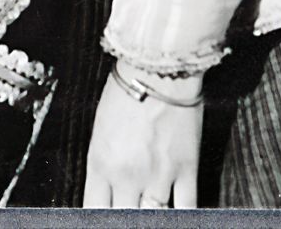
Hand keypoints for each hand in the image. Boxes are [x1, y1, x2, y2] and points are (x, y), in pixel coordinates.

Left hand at [83, 63, 202, 208]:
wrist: (156, 68)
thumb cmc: (125, 90)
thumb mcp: (101, 128)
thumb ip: (104, 163)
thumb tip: (110, 190)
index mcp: (101, 164)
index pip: (94, 211)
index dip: (100, 220)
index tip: (107, 216)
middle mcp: (127, 176)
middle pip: (124, 219)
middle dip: (126, 218)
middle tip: (131, 209)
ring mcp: (158, 176)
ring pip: (154, 217)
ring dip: (152, 214)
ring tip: (150, 210)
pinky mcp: (185, 170)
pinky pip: (187, 209)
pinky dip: (183, 217)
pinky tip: (180, 215)